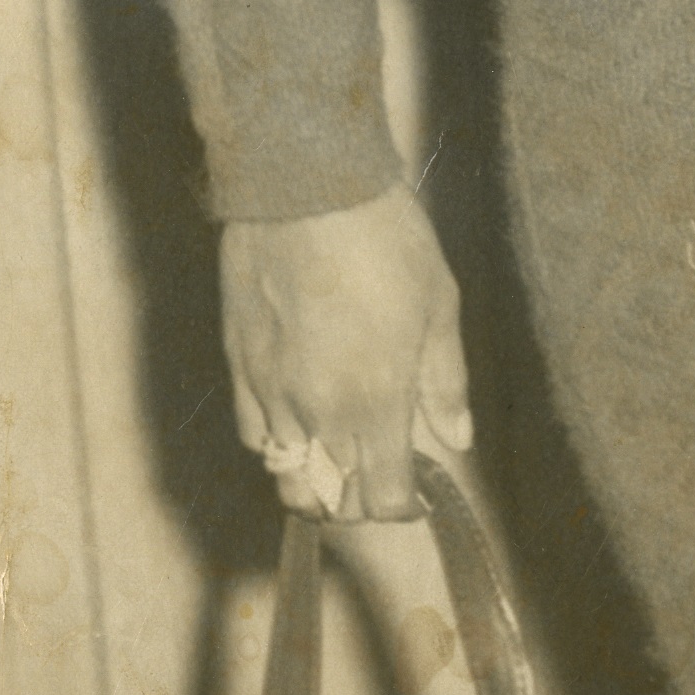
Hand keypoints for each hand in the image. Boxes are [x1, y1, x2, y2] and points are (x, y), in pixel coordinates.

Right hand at [222, 186, 472, 520]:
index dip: (402, 506)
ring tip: (340, 457)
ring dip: (316, 479)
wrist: (307, 188)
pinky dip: (277, 445)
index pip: (383, 497)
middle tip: (383, 474)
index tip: (416, 495)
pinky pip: (253, 434)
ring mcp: (271, 392)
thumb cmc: (385, 239)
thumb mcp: (439, 306)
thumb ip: (444, 384)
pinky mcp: (238, 365)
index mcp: (375, 402)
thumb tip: (456, 441)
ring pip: (286, 474)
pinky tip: (300, 425)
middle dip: (361, 500)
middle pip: (334, 498)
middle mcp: (318, 411)